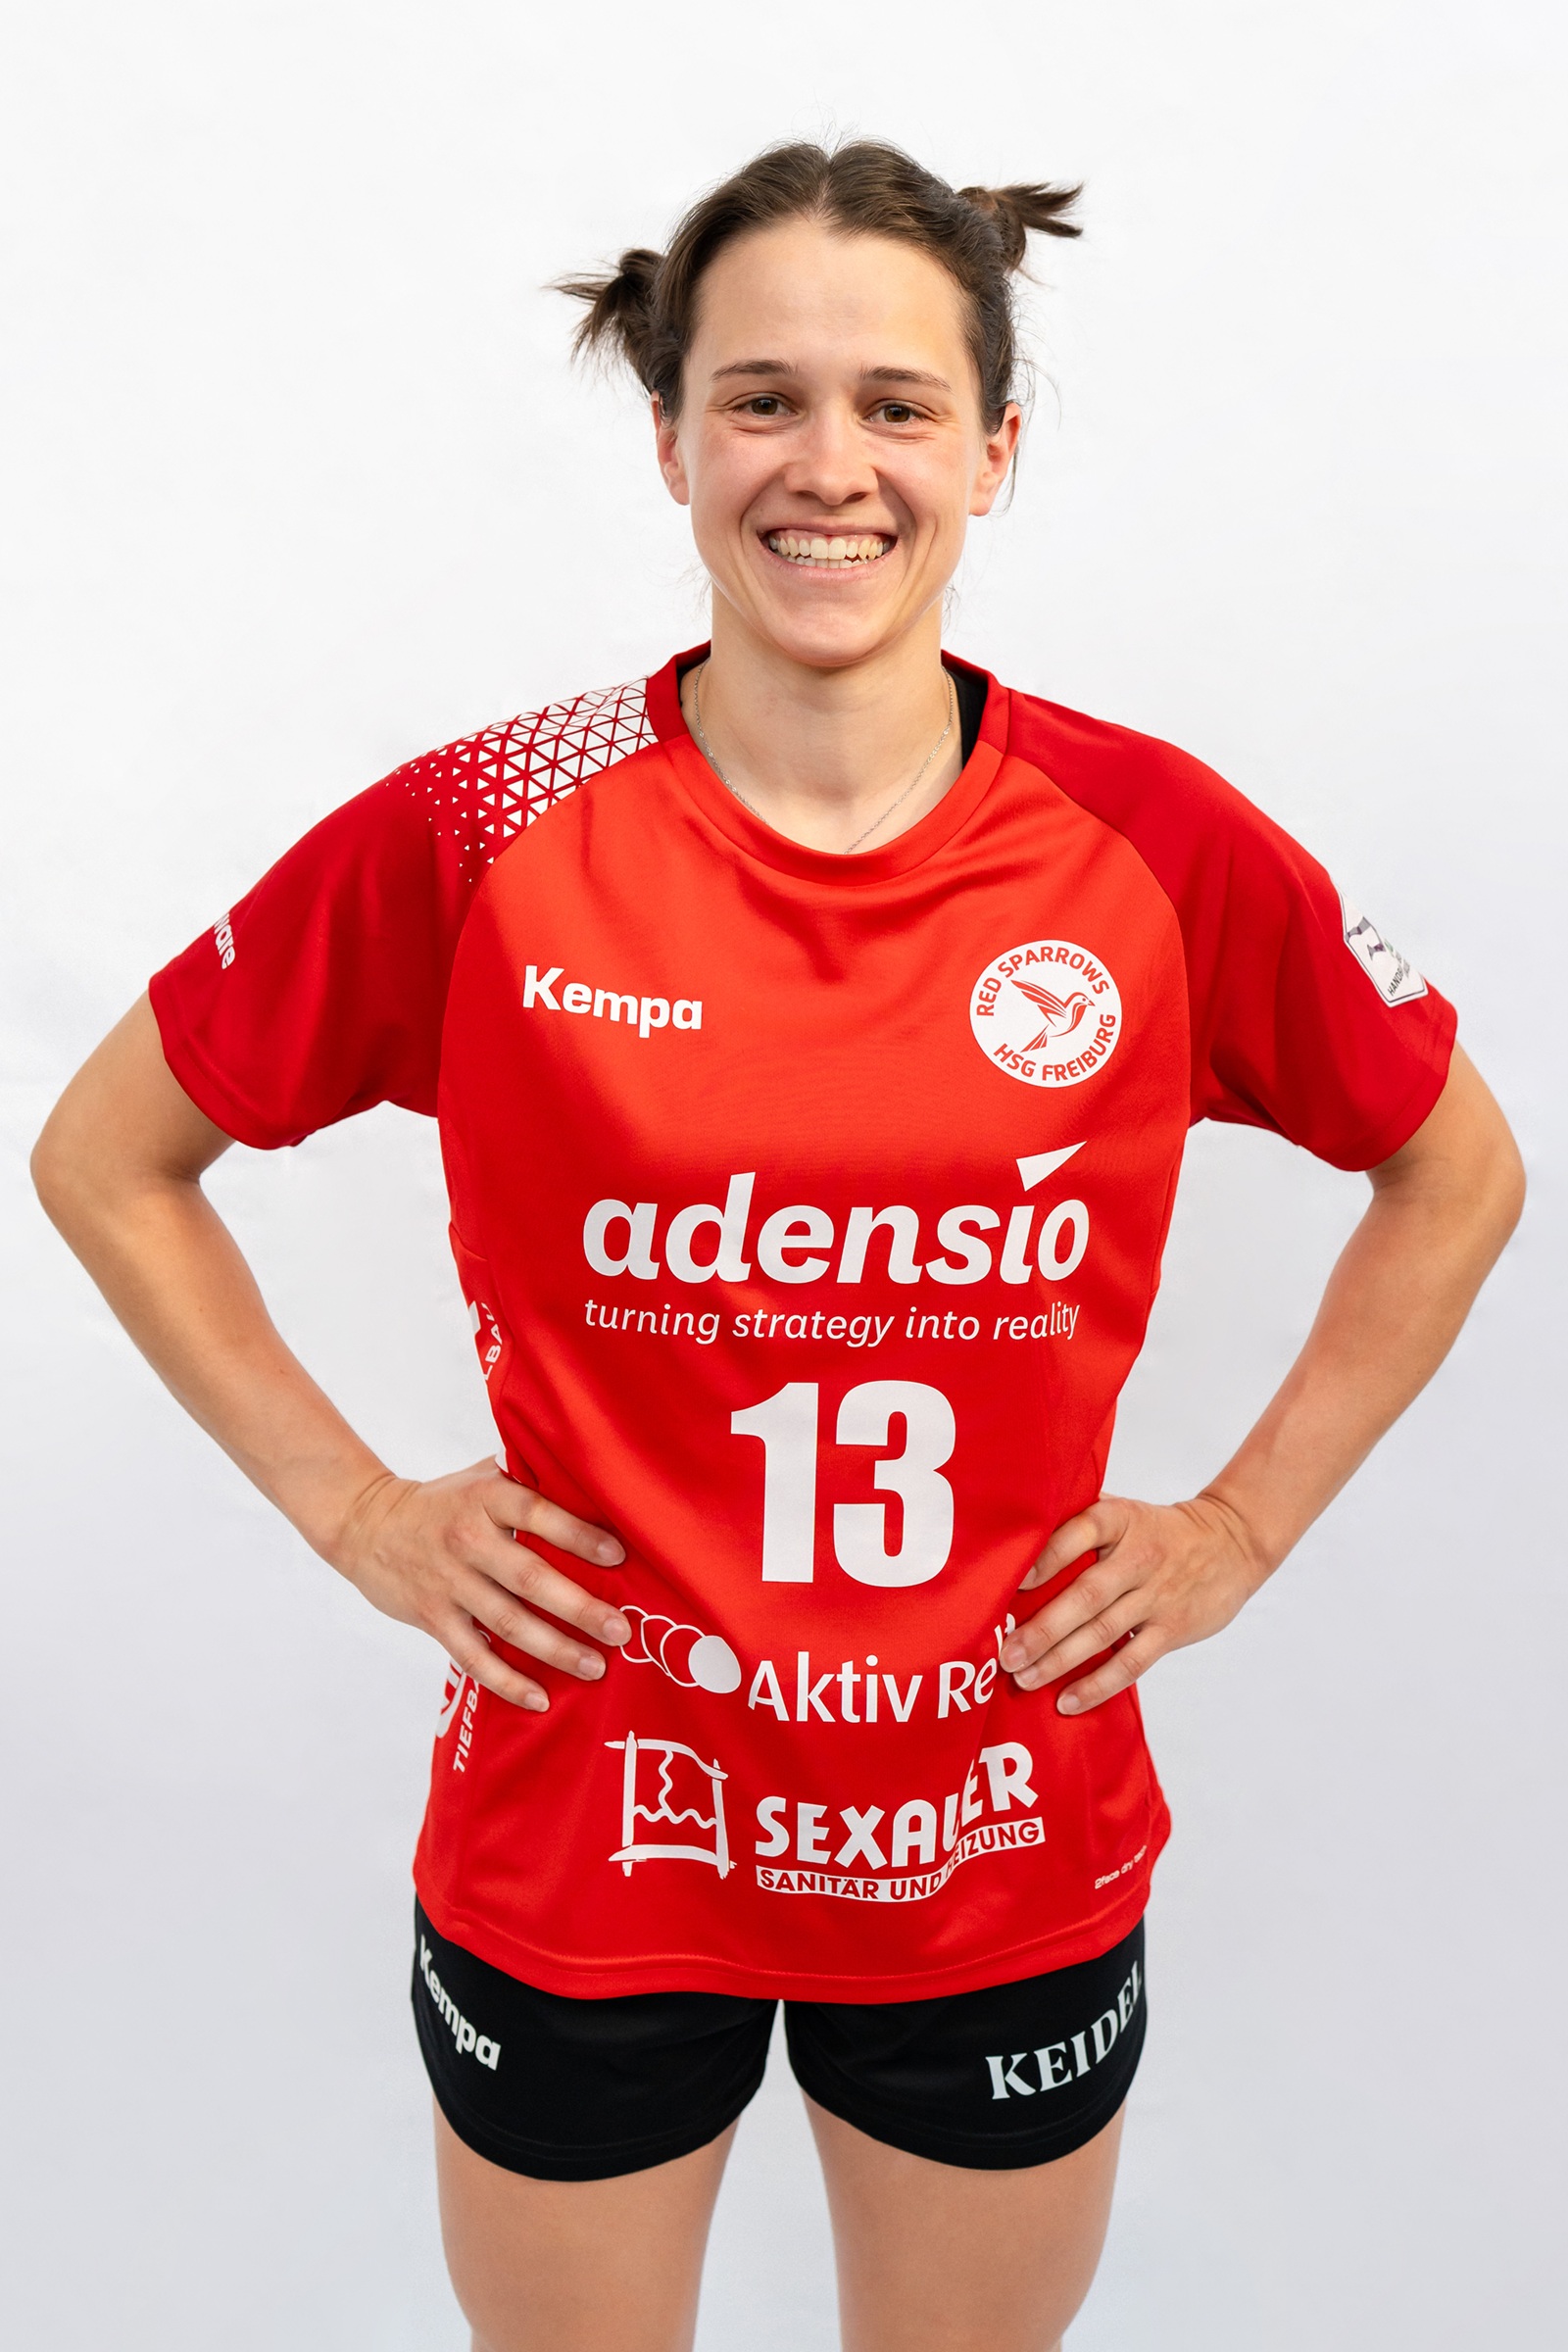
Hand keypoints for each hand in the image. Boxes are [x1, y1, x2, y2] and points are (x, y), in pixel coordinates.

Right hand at [333, 1458, 629, 1711]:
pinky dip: (506, 1680)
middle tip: (620, 1630)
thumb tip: (591, 1484)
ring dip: (554, 1648)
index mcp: (487, 1498)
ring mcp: (449, 1582)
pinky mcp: (433, 1617)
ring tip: (594, 1666)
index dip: (578, 1535)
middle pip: (530, 1577)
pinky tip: (539, 1698)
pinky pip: (473, 1656)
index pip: (538, 1514)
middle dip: (579, 1607)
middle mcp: (469, 1540)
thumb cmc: (443, 1501)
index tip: (618, 1557)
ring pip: (508, 1622)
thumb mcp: (482, 1477)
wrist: (367, 1525)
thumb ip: (528, 1481)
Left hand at [1001, 1492, 1270, 1714]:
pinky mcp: (1172, 1629)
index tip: (1012, 1583)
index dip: (1045, 1558)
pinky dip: (1099, 1685)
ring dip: (1060, 1660)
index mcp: (1120, 1520)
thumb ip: (1079, 1518)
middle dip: (1042, 1629)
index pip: (1078, 1533)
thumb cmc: (1158, 1530)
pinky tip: (1068, 1701)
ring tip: (1025, 1679)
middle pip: (1085, 1595)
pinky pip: (1132, 1662)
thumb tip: (1018, 1534)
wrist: (1231, 1543)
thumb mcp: (1125, 1510)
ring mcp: (1157, 1596)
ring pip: (1102, 1633)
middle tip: (1006, 1654)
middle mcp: (1138, 1557)